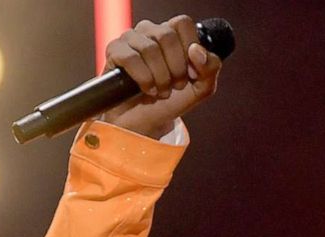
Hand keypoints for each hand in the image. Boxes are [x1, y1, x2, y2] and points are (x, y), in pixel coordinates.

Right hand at [97, 16, 222, 139]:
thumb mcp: (200, 88)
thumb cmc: (169, 103)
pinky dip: (143, 79)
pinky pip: (131, 58)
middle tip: (173, 86)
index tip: (190, 72)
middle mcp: (150, 31)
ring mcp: (130, 39)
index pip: (182, 24)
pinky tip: (146, 90)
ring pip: (150, 48)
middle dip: (175, 69)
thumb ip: (210, 68)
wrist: (144, 124)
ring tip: (159, 91)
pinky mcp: (114, 51)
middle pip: (167, 36)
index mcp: (171, 33)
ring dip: (159, 78)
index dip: (189, 49)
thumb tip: (196, 51)